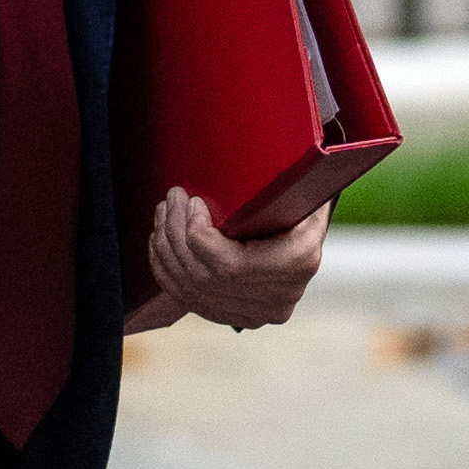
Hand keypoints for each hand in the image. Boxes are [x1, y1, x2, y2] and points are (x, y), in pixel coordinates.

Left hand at [130, 186, 329, 333]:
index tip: (192, 201)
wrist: (308, 241)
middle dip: (176, 234)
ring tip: (163, 214)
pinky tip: (160, 242)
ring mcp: (253, 314)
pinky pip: (187, 298)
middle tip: (171, 200)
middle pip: (205, 276)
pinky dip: (166, 270)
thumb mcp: (304, 187)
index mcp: (297, 264)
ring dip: (167, 249)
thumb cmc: (303, 203)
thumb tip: (274, 151)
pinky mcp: (233, 317)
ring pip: (191, 288)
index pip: (230, 265)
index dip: (198, 235)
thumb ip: (288, 176)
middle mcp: (276, 298)